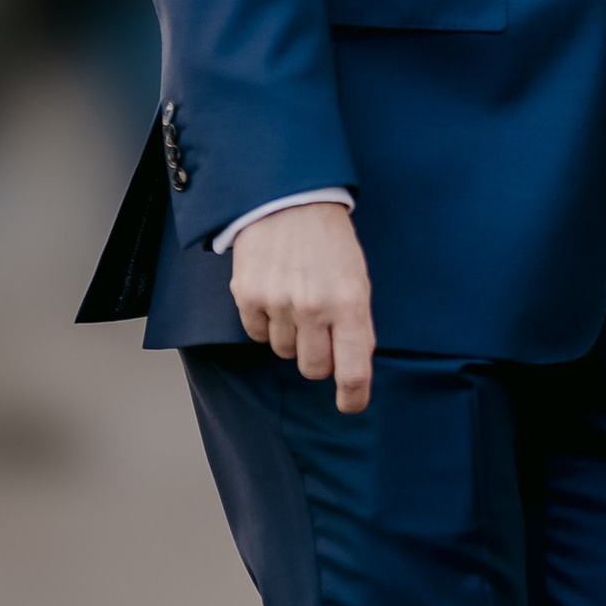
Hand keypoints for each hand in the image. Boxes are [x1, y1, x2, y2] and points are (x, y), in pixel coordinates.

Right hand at [231, 201, 375, 413]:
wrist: (288, 200)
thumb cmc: (330, 242)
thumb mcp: (357, 278)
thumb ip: (355, 322)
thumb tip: (350, 367)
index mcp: (350, 303)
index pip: (352, 370)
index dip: (353, 396)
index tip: (350, 405)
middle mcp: (314, 308)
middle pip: (314, 368)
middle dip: (319, 359)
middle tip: (320, 331)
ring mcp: (278, 303)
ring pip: (284, 352)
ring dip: (292, 336)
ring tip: (296, 300)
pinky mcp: (248, 297)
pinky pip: (257, 334)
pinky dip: (266, 322)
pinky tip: (274, 294)